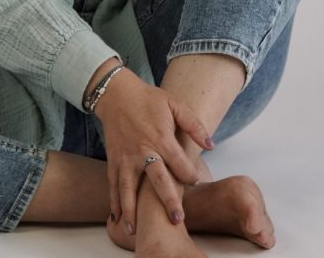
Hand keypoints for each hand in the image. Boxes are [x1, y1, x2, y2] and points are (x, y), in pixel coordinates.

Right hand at [95, 69, 212, 234]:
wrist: (116, 94)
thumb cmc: (148, 99)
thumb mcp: (174, 103)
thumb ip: (193, 124)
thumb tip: (211, 145)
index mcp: (160, 137)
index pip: (178, 162)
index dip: (189, 174)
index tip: (194, 181)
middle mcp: (142, 150)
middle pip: (156, 178)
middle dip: (166, 199)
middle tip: (176, 218)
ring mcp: (125, 157)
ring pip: (128, 187)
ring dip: (132, 209)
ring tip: (135, 230)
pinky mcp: (113, 159)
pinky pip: (113, 183)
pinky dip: (114, 201)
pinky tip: (117, 218)